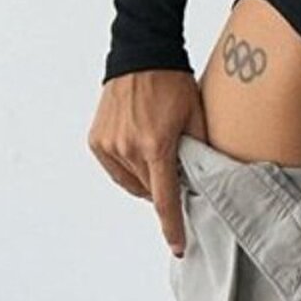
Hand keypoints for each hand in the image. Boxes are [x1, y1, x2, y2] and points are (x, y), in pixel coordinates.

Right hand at [88, 69, 208, 257]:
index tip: (178, 246)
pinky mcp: (97, 140)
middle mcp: (128, 149)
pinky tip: (139, 152)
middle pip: (150, 190)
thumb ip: (199, 149)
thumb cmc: (172, 81)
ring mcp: (109, 145)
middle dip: (164, 187)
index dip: (172, 226)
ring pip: (132, 182)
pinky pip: (115, 169)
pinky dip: (128, 168)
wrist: (142, 54)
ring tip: (157, 153)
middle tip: (176, 168)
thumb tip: (203, 178)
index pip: (165, 199)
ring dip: (146, 178)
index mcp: (156, 145)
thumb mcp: (195, 115)